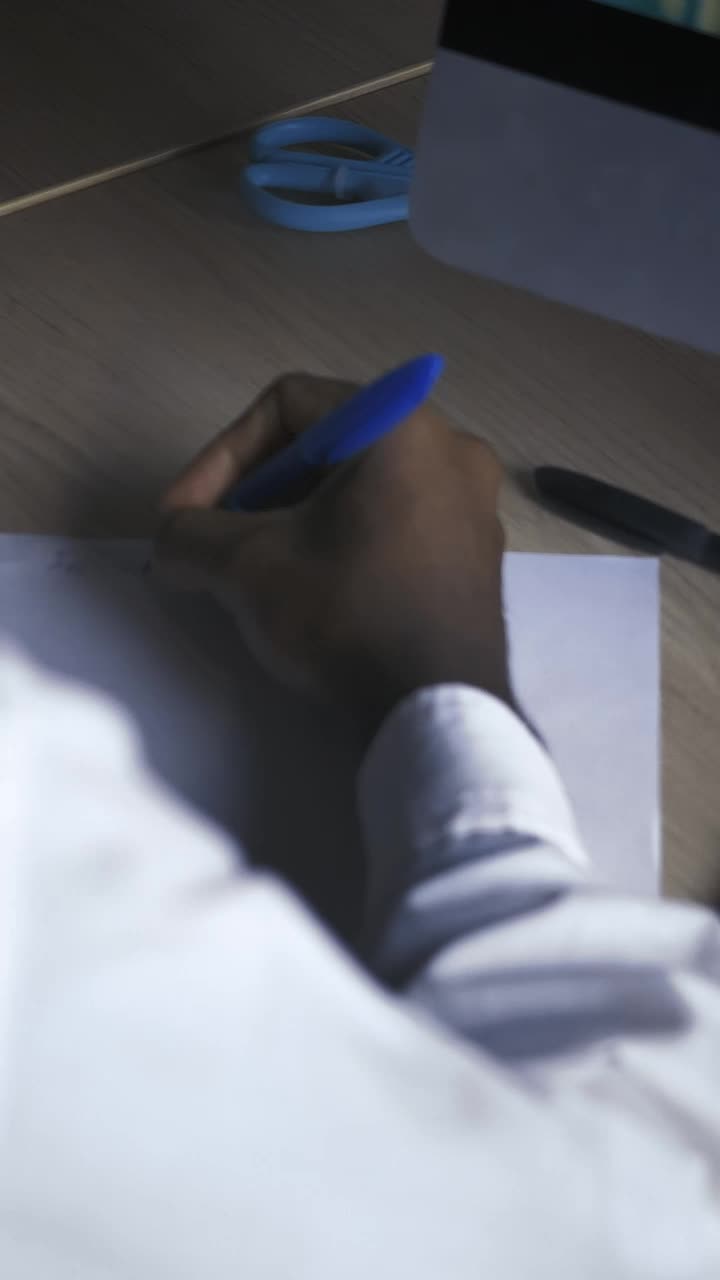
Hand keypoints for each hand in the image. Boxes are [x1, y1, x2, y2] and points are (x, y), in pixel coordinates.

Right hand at [156, 372, 511, 742]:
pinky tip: (311, 594)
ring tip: (255, 573)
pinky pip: (395, 524)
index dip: (221, 456)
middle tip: (216, 543)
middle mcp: (451, 448)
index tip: (186, 515)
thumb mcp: (248, 566)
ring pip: (361, 488)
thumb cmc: (347, 614)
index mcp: (401, 425)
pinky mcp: (476, 556)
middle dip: (256, 491)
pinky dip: (343, 543)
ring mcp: (473, 505)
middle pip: (326, 443)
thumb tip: (170, 541)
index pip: (287, 404)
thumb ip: (190, 535)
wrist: (439, 708)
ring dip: (295, 520)